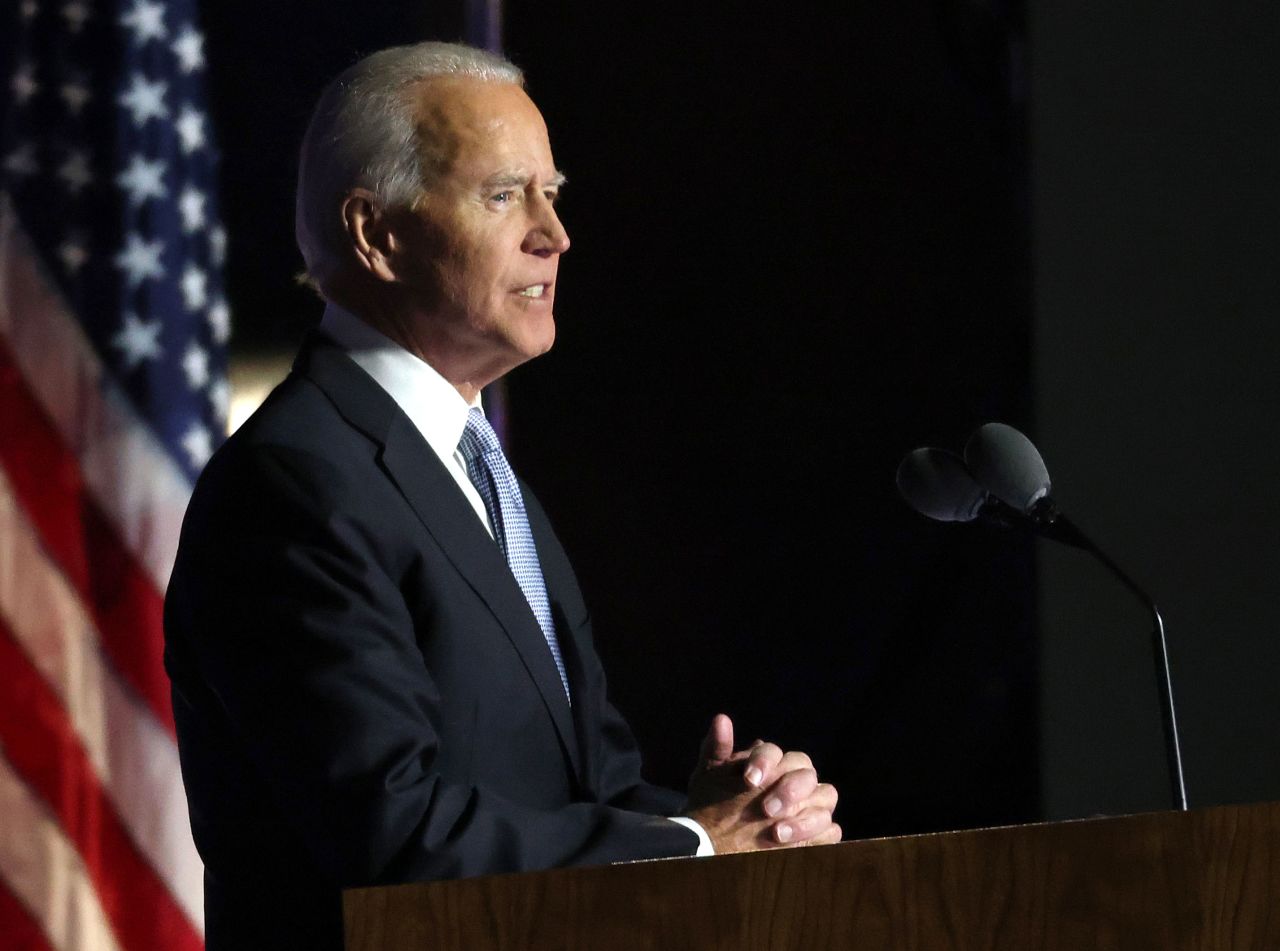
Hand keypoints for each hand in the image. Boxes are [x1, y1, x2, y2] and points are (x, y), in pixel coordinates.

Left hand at [684, 713, 840, 853]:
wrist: (716, 840)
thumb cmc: (714, 803)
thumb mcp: (710, 776)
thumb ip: (716, 748)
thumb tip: (721, 719)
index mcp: (773, 762)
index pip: (776, 752)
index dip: (764, 762)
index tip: (748, 779)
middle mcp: (796, 779)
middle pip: (806, 772)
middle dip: (789, 789)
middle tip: (766, 808)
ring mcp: (811, 805)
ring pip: (826, 796)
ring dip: (804, 816)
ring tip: (776, 832)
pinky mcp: (819, 833)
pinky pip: (832, 830)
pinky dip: (816, 835)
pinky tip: (793, 845)